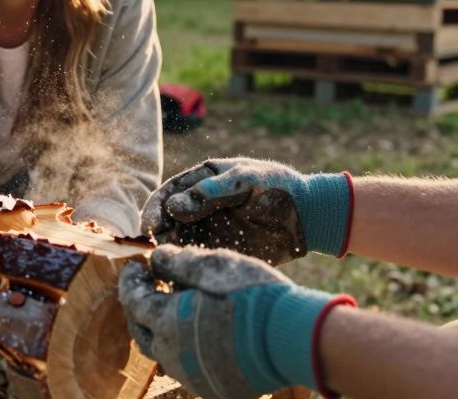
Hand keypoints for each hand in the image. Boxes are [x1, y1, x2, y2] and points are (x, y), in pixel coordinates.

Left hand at [119, 245, 353, 398]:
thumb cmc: (250, 295)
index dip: (130, 281)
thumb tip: (156, 258)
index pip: (132, 300)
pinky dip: (185, 348)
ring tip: (173, 310)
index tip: (136, 267)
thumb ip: (178, 262)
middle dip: (139, 308)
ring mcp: (194, 376)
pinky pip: (189, 368)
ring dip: (161, 331)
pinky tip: (199, 333)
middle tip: (147, 288)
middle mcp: (173, 355)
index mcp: (166, 322)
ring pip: (164, 354)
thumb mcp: (211, 266)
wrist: (291, 337)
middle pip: (142, 332)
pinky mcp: (215, 387)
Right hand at [141, 158, 351, 263]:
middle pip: (168, 220)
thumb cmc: (279, 188)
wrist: (309, 216)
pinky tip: (180, 276)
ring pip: (178, 242)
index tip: (148, 226)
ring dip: (168, 253)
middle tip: (152, 251)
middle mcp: (201, 206)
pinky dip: (186, 267)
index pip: (170, 193)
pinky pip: (197, 259)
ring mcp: (210, 229)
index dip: (155, 208)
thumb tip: (174, 206)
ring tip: (162, 266)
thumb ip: (213, 191)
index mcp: (204, 181)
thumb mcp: (248, 180)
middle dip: (157, 234)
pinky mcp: (221, 251)